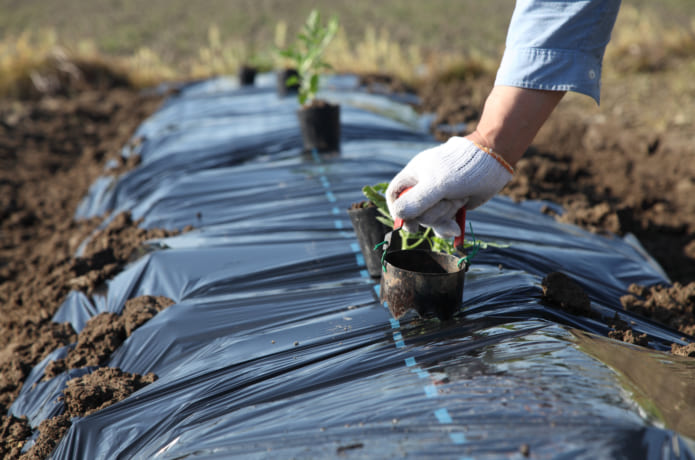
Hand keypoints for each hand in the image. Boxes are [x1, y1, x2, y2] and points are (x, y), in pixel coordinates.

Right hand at [386, 136, 512, 237]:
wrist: (492, 162)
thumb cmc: (462, 168)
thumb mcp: (437, 184)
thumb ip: (417, 200)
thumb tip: (398, 215)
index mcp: (413, 176)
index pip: (394, 194)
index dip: (397, 210)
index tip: (407, 221)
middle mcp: (422, 188)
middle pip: (413, 213)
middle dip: (431, 212)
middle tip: (448, 200)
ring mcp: (437, 199)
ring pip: (428, 220)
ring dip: (444, 215)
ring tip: (459, 200)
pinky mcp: (450, 207)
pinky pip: (441, 225)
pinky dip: (448, 227)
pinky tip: (457, 226)